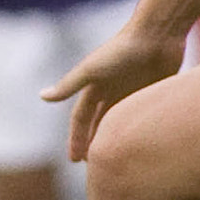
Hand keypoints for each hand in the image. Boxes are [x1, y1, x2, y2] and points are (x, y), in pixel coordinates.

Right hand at [42, 20, 185, 162]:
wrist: (158, 34)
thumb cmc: (123, 50)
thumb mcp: (92, 69)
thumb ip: (69, 85)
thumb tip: (41, 96)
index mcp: (95, 85)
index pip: (81, 118)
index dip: (76, 138)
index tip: (74, 159)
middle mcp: (112, 89)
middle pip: (98, 121)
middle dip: (92, 141)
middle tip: (92, 166)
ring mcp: (132, 90)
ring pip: (120, 121)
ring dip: (114, 138)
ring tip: (115, 159)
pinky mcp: (152, 91)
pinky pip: (141, 116)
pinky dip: (137, 130)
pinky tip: (141, 144)